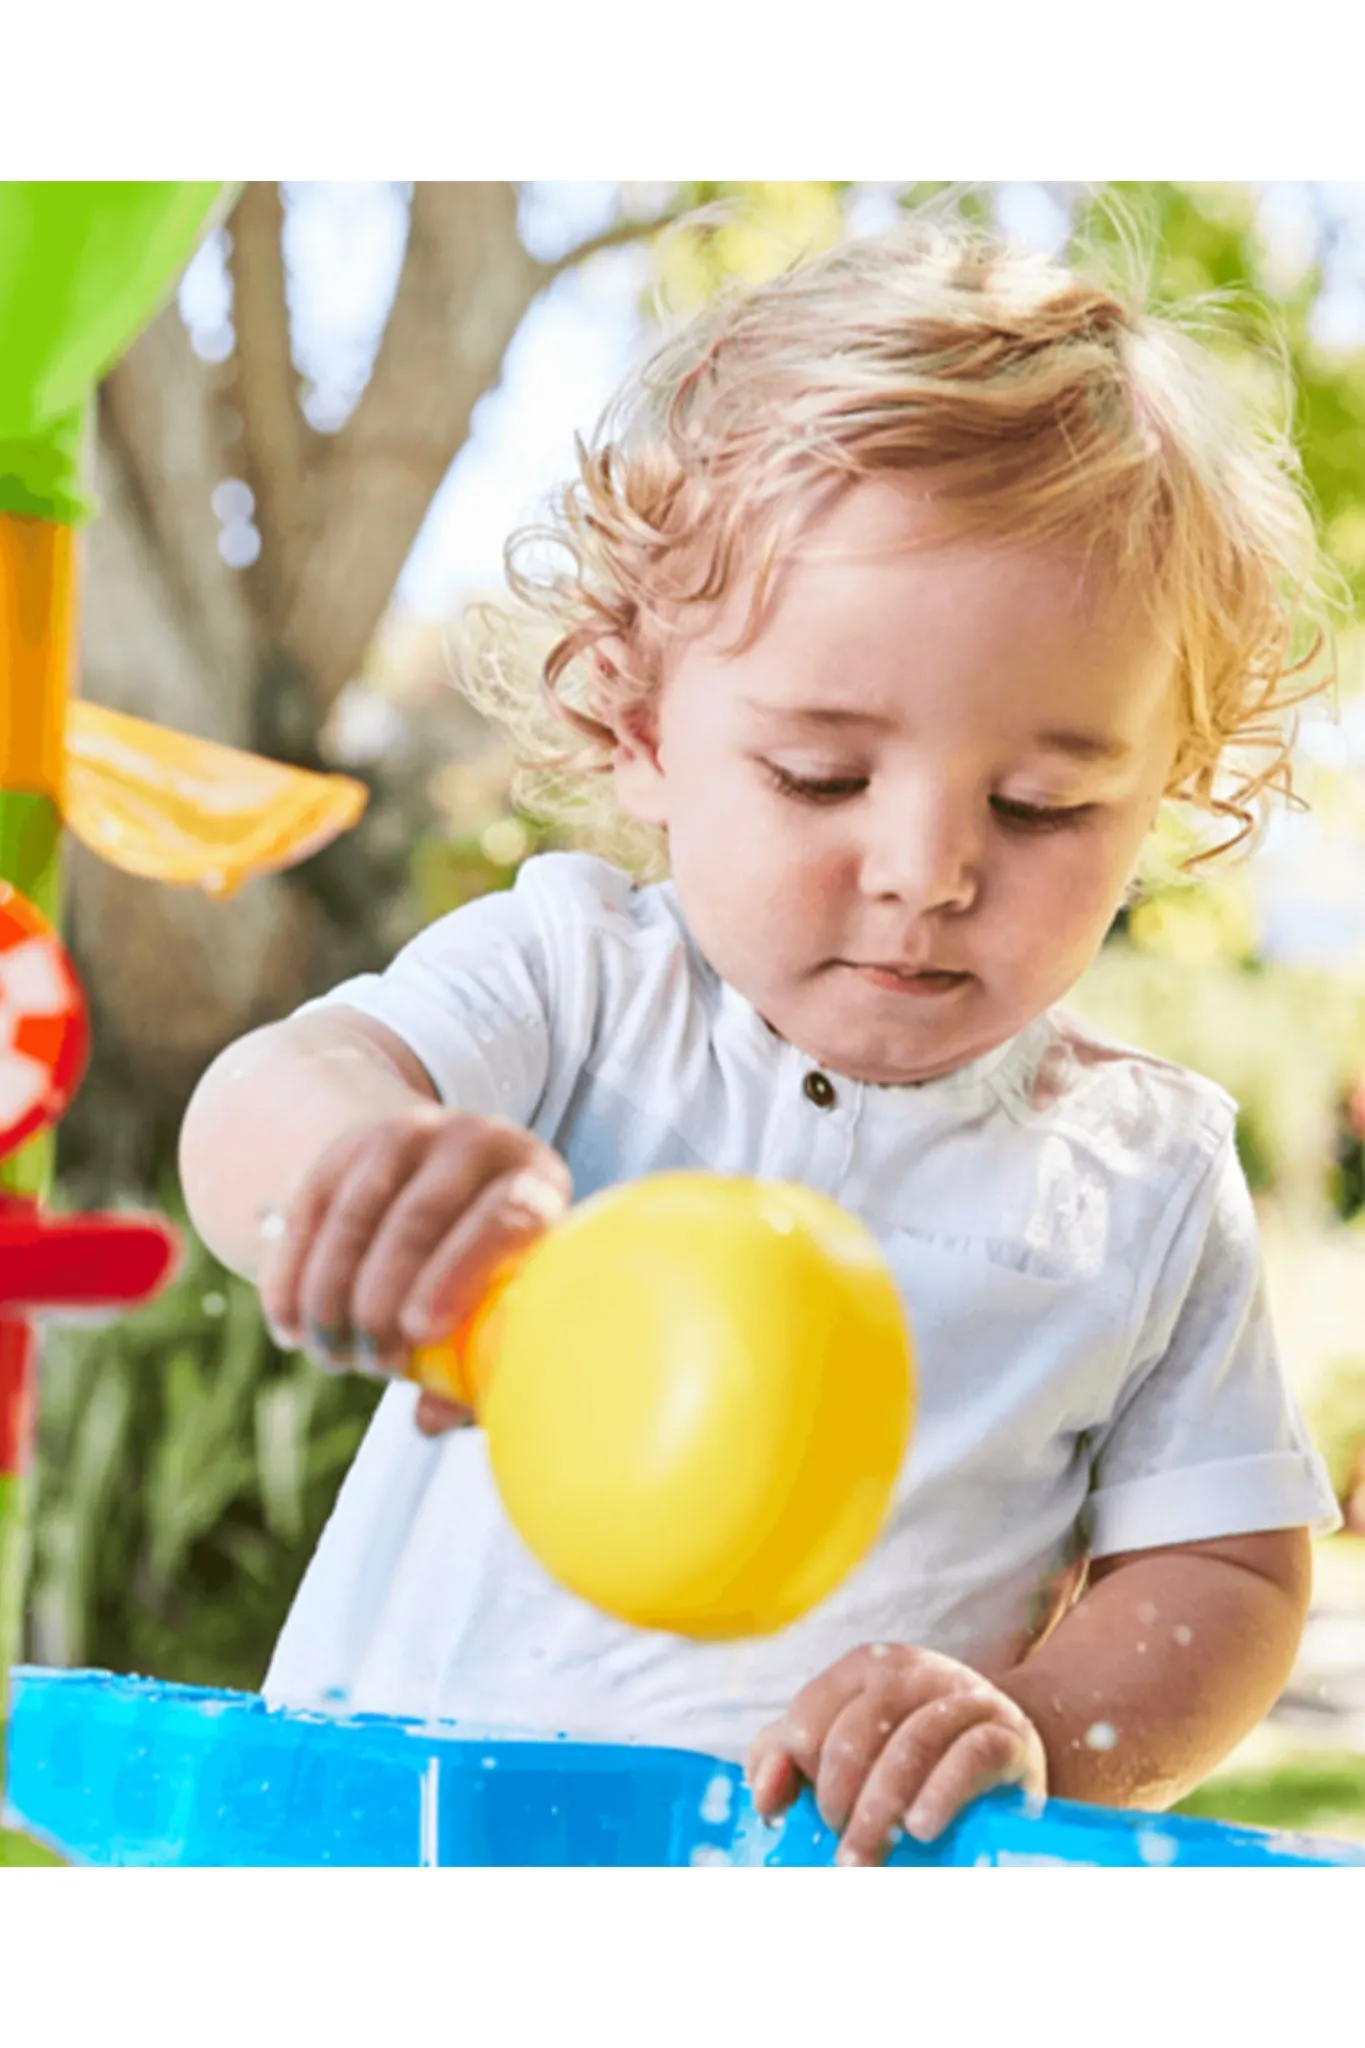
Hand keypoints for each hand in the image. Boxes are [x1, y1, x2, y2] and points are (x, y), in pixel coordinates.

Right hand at [259, 1107, 570, 1435]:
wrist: (453, 1183)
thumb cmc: (496, 1270)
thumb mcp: (506, 1300)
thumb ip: (480, 1360)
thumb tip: (429, 1419)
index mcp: (534, 1182)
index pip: (505, 1218)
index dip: (460, 1273)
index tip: (420, 1331)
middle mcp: (473, 1143)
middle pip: (421, 1216)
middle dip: (384, 1296)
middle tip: (373, 1362)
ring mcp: (405, 1136)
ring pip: (355, 1214)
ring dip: (333, 1294)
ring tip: (333, 1356)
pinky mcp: (345, 1148)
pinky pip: (307, 1212)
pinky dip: (292, 1276)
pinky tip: (290, 1328)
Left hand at [745, 1644, 1046, 1865]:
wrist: (1005, 1765)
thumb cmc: (908, 1762)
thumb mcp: (845, 1751)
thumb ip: (786, 1759)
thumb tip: (764, 1796)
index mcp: (868, 1668)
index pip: (814, 1710)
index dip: (795, 1766)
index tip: (792, 1814)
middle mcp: (916, 1672)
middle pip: (860, 1727)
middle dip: (838, 1795)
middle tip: (838, 1847)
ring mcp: (967, 1699)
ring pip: (914, 1742)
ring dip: (881, 1808)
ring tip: (865, 1859)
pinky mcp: (1010, 1737)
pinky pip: (972, 1756)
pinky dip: (941, 1793)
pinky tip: (921, 1829)